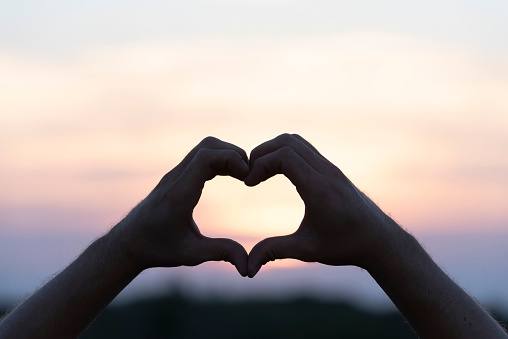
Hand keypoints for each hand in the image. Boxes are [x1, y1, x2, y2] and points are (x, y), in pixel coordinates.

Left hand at [115, 137, 249, 275]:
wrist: (128, 242)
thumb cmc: (157, 248)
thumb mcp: (191, 255)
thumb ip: (220, 253)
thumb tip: (248, 265)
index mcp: (179, 194)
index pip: (205, 158)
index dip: (231, 159)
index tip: (248, 177)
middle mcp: (176, 178)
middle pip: (207, 146)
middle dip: (234, 154)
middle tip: (250, 175)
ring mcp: (175, 174)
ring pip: (204, 148)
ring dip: (227, 154)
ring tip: (244, 174)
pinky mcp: (177, 176)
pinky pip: (201, 156)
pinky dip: (220, 159)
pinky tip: (231, 175)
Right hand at [245, 134, 398, 276]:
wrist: (378, 240)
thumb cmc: (345, 246)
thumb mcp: (306, 250)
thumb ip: (274, 252)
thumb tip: (248, 269)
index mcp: (319, 188)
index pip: (284, 156)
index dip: (260, 164)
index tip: (248, 184)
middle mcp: (326, 172)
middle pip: (287, 142)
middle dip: (262, 153)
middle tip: (249, 173)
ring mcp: (330, 168)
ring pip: (296, 141)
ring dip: (274, 150)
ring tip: (260, 171)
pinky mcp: (331, 170)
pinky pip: (304, 149)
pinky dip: (285, 153)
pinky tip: (277, 173)